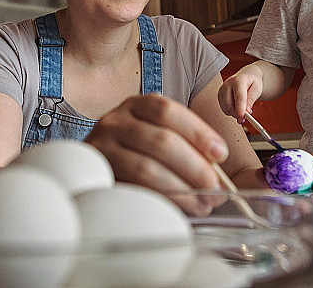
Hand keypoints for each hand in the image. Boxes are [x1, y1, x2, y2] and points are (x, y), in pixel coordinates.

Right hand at [85, 94, 228, 194]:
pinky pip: (132, 190)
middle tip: (215, 189)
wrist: (92, 167)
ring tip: (201, 204)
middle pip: (161, 141)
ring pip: (146, 168)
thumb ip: (185, 146)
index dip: (198, 132)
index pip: (168, 111)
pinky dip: (160, 200)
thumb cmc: (135, 152)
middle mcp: (115, 121)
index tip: (220, 155)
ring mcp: (102, 148)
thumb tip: (218, 172)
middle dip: (195, 168)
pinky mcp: (98, 177)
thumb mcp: (156, 136)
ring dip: (181, 190)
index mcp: (136, 105)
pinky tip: (177, 207)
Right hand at [217, 64, 263, 123]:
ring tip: (243, 107)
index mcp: (238, 80)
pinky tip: (236, 106)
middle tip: (245, 117)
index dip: (240, 110)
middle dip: (237, 114)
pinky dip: (231, 111)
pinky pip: (224, 108)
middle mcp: (227, 84)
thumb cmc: (252, 82)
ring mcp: (222, 89)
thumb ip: (251, 100)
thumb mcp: (257, 89)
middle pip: (229, 105)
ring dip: (235, 113)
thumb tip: (246, 111)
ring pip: (226, 108)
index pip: (238, 98)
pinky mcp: (219, 95)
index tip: (242, 119)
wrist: (246, 76)